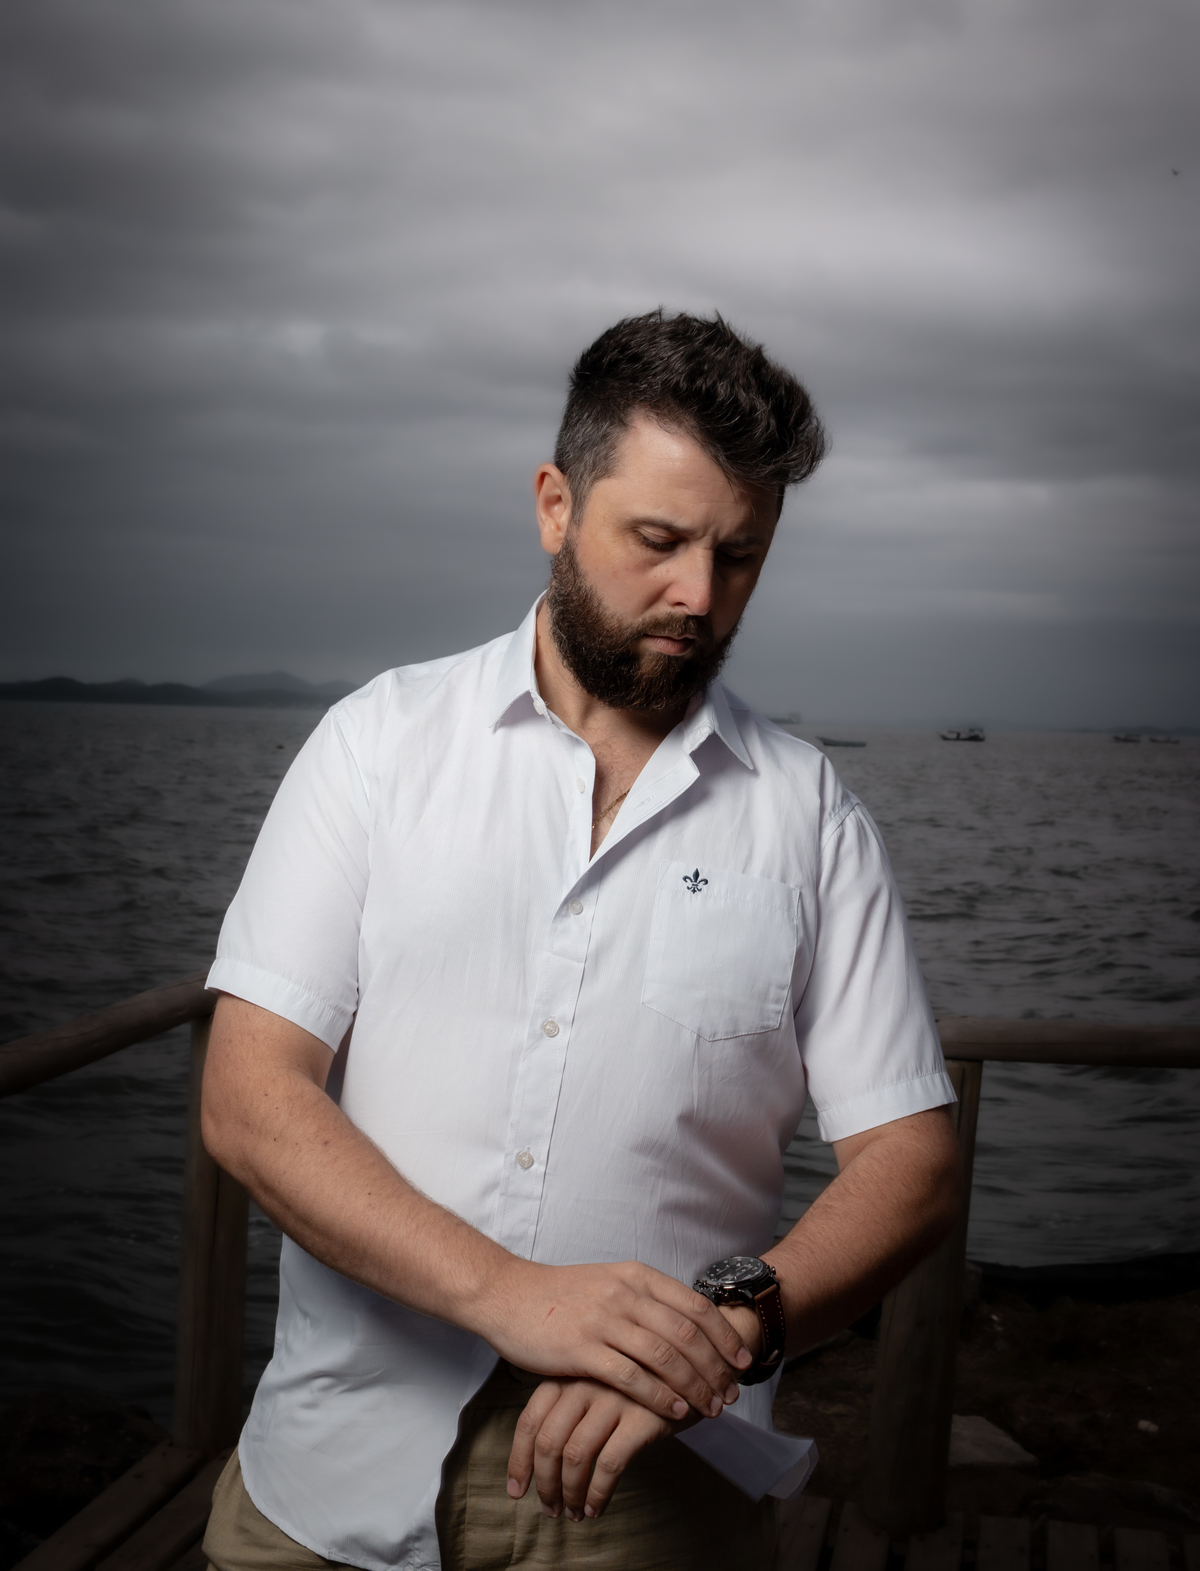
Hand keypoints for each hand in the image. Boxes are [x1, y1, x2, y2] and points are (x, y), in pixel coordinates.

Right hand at [470, 1258, 752, 1422]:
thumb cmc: (561, 1294)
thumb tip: (684, 1325)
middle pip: (687, 1335)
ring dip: (694, 1387)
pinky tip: (674, 1412)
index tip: (741, 1361)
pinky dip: (659, 1397)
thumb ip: (644, 1300)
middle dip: (715, 1368)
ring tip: (709, 1409)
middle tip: (730, 1394)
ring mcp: (604, 1320)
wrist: (508, 1295)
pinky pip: (632, 1377)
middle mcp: (625, 1294)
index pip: (694, 1307)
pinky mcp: (583, 1349)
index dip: (723, 1336)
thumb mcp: (609, 1283)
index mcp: (636, 1276)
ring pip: (665, 1357)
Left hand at [507, 1377, 699, 1520]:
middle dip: (544, 1484)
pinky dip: (598, 1493)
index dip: (519, 1460)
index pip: (530, 1419)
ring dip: (570, 1494)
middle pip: (549, 1442)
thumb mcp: (598, 1377)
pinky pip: (609, 1465)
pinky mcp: (641, 1416)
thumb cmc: (639, 1374)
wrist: (693, 1355)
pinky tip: (597, 1507)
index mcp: (569, 1372)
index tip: (517, 1490)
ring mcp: (613, 1397)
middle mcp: (586, 1381)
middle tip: (550, 1509)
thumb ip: (570, 1401)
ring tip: (574, 1513)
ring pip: (575, 1456)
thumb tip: (540, 1456)